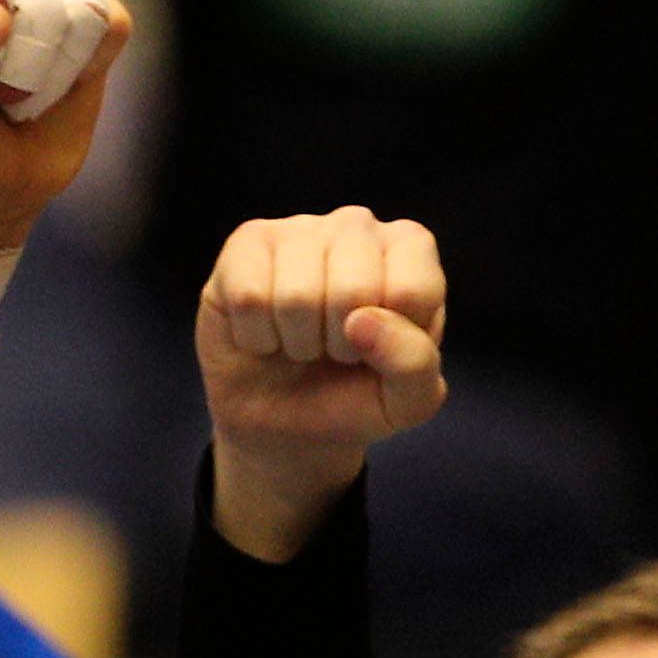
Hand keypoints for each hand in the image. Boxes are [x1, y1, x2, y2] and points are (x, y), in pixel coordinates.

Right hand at [194, 207, 447, 560]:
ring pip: (295, 288)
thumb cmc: (353, 404)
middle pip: (350, 281)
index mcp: (410, 253)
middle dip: (334, 342)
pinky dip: (250, 330)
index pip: (410, 282)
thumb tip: (364, 320)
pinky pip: (247, 287)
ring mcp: (298, 230)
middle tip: (326, 357)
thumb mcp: (408, 404)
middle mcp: (358, 227)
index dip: (387, 339)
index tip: (369, 360)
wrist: (284, 430)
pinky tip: (258, 334)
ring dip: (289, 341)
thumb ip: (414, 364)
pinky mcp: (243, 247)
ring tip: (292, 348)